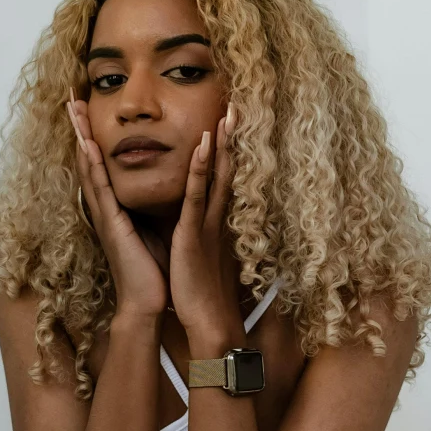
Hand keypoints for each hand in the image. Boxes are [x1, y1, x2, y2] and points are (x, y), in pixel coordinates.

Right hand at [67, 101, 170, 323]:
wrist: (148, 302)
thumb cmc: (153, 268)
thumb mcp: (153, 227)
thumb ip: (150, 206)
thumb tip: (161, 183)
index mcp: (116, 206)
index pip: (101, 163)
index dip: (93, 135)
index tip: (89, 107)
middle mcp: (105, 207)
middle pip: (88, 159)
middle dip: (80, 128)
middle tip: (71, 97)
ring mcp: (105, 215)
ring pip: (89, 168)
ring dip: (81, 137)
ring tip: (74, 109)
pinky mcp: (112, 225)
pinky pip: (102, 190)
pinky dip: (93, 166)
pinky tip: (87, 145)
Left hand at [168, 103, 241, 354]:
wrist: (209, 322)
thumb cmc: (203, 295)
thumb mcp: (202, 260)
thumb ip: (203, 241)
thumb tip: (200, 232)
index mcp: (214, 224)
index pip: (223, 180)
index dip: (227, 153)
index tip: (229, 127)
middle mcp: (216, 218)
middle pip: (227, 170)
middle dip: (231, 140)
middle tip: (236, 108)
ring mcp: (208, 223)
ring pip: (217, 176)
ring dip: (221, 144)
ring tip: (226, 115)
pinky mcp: (194, 232)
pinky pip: (198, 194)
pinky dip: (202, 169)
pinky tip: (205, 146)